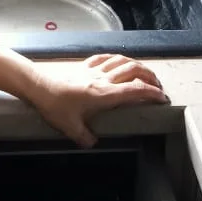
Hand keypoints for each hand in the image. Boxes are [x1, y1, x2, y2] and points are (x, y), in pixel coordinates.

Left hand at [29, 54, 169, 148]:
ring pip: (122, 60)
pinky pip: (106, 57)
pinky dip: (117, 58)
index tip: (163, 98)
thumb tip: (93, 143)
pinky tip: (119, 61)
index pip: (136, 90)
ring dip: (138, 64)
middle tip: (158, 87)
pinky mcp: (85, 65)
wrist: (38, 86)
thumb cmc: (55, 106)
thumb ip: (85, 138)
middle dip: (151, 77)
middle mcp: (103, 79)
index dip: (152, 93)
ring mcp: (94, 70)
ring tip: (146, 72)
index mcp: (104, 94)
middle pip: (134, 70)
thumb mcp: (71, 128)